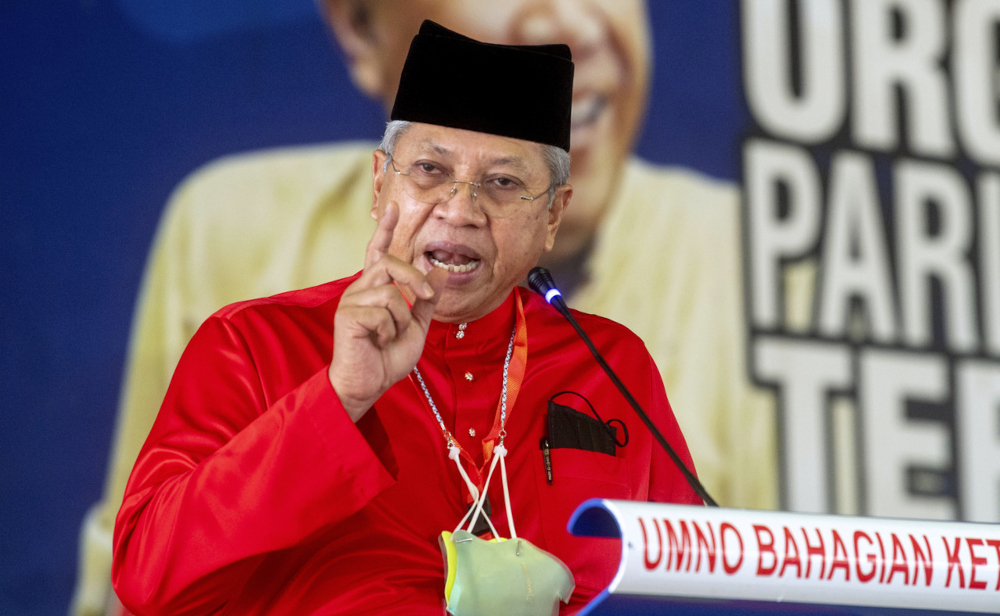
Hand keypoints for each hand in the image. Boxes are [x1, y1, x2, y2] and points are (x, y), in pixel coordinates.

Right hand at [328, 203, 445, 420]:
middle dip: (414, 278)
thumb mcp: (416, 327)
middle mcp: (360, 290)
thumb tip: (440, 269)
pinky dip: (390, 329)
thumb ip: (426, 300)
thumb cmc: (387, 358)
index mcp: (375, 290)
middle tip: (426, 296)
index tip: (394, 207)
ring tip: (392, 335)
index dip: (386, 230)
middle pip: (390, 263)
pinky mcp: (347, 316)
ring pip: (390, 290)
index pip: (378, 253)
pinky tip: (380, 341)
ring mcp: (351, 301)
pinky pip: (381, 311)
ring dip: (402, 316)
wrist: (368, 384)